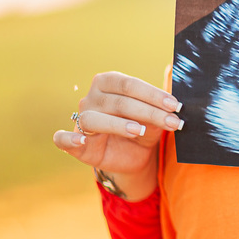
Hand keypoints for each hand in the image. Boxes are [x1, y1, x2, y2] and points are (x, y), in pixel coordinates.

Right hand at [52, 71, 181, 200]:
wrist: (134, 156)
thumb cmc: (144, 129)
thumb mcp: (155, 119)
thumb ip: (160, 111)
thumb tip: (175, 108)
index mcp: (109, 83)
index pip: (129, 84)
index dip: (152, 94)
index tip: (174, 105)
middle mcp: (92, 98)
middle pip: (118, 102)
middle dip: (149, 112)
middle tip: (172, 122)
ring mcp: (81, 119)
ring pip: (95, 118)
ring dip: (118, 124)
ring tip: (140, 131)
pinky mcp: (75, 143)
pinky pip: (63, 139)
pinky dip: (69, 139)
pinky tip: (81, 142)